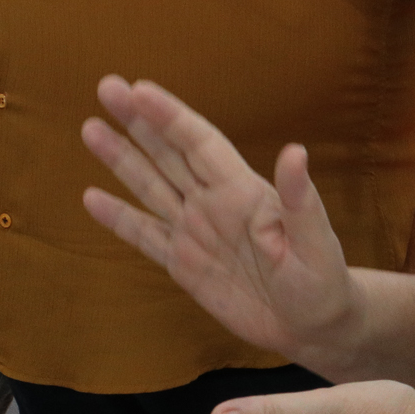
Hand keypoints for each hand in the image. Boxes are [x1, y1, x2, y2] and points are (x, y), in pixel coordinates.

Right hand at [81, 75, 359, 365]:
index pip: (199, 143)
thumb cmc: (323, 280)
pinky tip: (91, 198)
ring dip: (121, 158)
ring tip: (90, 128)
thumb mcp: (315, 241)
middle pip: (168, 153)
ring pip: (150, 186)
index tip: (138, 89)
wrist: (315, 327)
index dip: (169, 116)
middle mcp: (212, 201)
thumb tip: (295, 151)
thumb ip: (299, 199)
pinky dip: (118, 218)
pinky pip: (145, 236)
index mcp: (242, 190)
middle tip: (107, 86)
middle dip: (137, 121)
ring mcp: (195, 231)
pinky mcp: (184, 264)